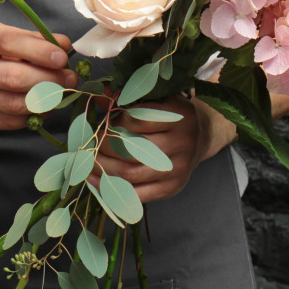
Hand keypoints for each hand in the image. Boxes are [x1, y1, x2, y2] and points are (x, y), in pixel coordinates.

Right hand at [0, 19, 77, 133]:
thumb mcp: (2, 36)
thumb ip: (33, 39)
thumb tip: (64, 46)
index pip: (8, 42)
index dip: (39, 51)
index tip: (62, 57)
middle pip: (13, 77)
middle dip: (48, 79)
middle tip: (70, 79)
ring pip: (14, 103)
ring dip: (46, 100)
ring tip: (62, 93)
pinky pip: (11, 121)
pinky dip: (34, 115)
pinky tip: (45, 106)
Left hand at [94, 96, 231, 203]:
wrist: (201, 137)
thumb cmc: (170, 116)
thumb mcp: (156, 100)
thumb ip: (127, 99)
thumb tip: (97, 93)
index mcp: (178, 115)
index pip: (135, 120)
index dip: (112, 124)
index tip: (100, 125)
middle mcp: (182, 142)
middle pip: (130, 148)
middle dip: (102, 149)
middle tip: (87, 146)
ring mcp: (179, 168)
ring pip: (130, 173)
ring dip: (103, 170)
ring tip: (86, 164)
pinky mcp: (173, 188)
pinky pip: (138, 194)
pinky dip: (113, 191)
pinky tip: (97, 183)